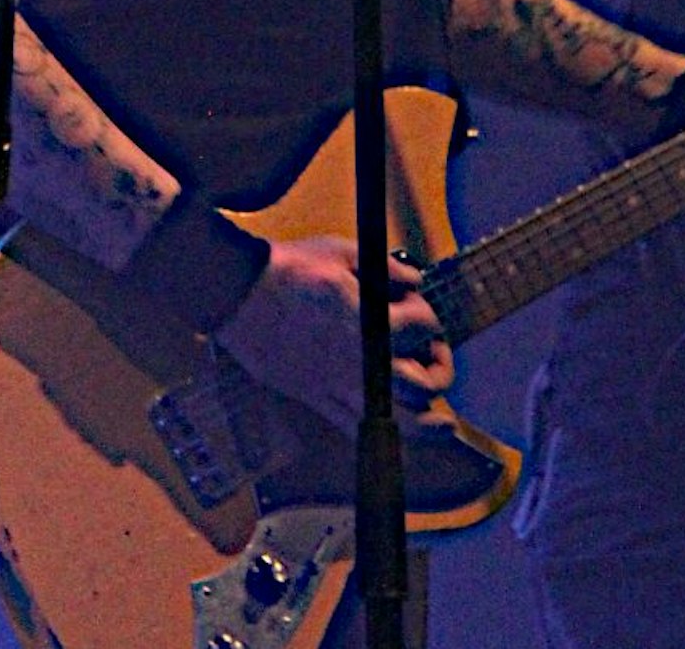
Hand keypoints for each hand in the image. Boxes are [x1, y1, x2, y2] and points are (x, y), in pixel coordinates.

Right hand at [213, 234, 451, 431]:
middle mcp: (362, 362)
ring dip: (425, 422)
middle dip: (439, 369)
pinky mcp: (315, 398)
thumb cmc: (290, 270)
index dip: (429, 314)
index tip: (420, 306)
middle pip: (422, 384)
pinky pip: (354, 428)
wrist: (242, 294)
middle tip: (436, 356)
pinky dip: (379, 433)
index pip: (423, 325)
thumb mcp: (342, 252)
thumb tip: (413, 278)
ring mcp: (339, 385)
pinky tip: (391, 430)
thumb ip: (385, 268)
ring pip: (396, 422)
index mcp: (372, 323)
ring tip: (442, 422)